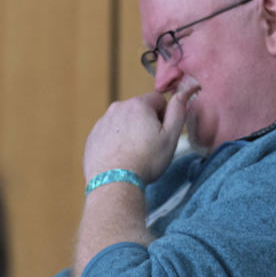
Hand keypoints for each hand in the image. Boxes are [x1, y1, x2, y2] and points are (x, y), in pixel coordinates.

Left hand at [82, 87, 197, 183]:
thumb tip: (181, 95)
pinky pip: (111, 133)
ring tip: (135, 153)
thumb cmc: (146, 160)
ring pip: (125, 121)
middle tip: (150, 145)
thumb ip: (178, 112)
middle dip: (147, 123)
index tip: (163, 133)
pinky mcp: (94, 136)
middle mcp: (117, 108)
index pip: (158, 99)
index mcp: (138, 105)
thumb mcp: (171, 137)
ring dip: (132, 131)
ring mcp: (103, 121)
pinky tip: (122, 157)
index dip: (165, 116)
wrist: (114, 182)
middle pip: (140, 109)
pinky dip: (118, 141)